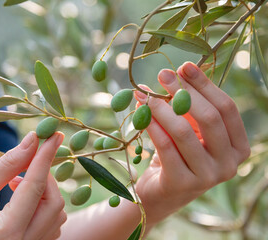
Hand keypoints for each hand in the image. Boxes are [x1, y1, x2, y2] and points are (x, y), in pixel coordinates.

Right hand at [0, 132, 65, 239]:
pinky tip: (22, 195)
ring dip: (43, 190)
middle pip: (53, 203)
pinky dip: (42, 202)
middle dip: (45, 176)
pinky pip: (50, 222)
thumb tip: (34, 140)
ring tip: (16, 181)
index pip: (34, 187)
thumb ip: (9, 163)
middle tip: (30, 158)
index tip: (55, 134)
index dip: (45, 156)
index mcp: (5, 234)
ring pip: (55, 213)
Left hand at [134, 62, 250, 226]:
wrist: (159, 193)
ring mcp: (208, 177)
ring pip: (184, 131)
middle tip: (163, 74)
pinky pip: (165, 146)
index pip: (226, 109)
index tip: (185, 66)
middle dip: (184, 91)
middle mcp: (229, 164)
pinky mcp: (182, 184)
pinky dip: (152, 125)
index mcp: (238, 147)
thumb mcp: (190, 131)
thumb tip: (180, 71)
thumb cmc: (177, 157)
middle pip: (209, 117)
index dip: (205, 85)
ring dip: (162, 107)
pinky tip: (141, 112)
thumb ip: (191, 108)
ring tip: (145, 93)